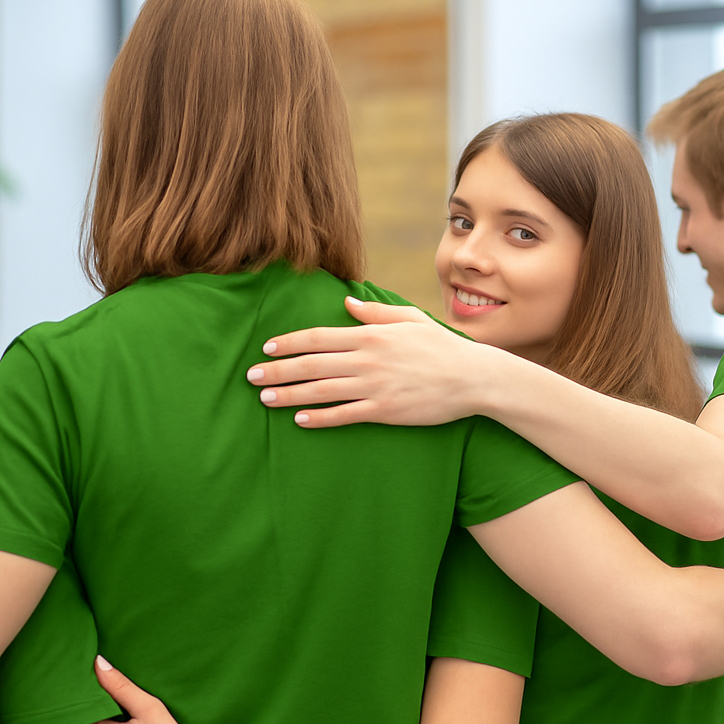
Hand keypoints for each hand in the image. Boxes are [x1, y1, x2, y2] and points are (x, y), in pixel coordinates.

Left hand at [247, 297, 494, 427]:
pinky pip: (345, 415)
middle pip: (312, 364)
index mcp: (371, 335)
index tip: (267, 347)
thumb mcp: (409, 320)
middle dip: (278, 370)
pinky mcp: (385, 410)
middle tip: (251, 376)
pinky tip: (300, 420)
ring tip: (266, 398)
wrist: (472, 377)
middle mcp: (367, 359)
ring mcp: (375, 386)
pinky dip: (320, 418)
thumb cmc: (440, 347)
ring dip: (290, 395)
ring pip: (321, 391)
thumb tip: (347, 303)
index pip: (318, 337)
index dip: (289, 343)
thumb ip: (375, 312)